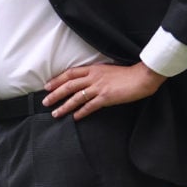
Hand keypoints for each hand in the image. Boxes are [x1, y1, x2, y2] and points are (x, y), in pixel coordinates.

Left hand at [43, 62, 166, 120]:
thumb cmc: (127, 74)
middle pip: (69, 85)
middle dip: (55, 94)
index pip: (71, 73)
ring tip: (56, 113)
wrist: (141, 77)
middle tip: (45, 102)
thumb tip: (86, 82)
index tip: (48, 86)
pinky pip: (89, 106)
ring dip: (64, 106)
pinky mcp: (106, 97)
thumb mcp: (108, 70)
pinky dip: (81, 112)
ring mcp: (99, 87)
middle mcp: (94, 77)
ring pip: (76, 97)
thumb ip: (96, 75)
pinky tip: (75, 117)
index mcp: (94, 68)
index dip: (58, 80)